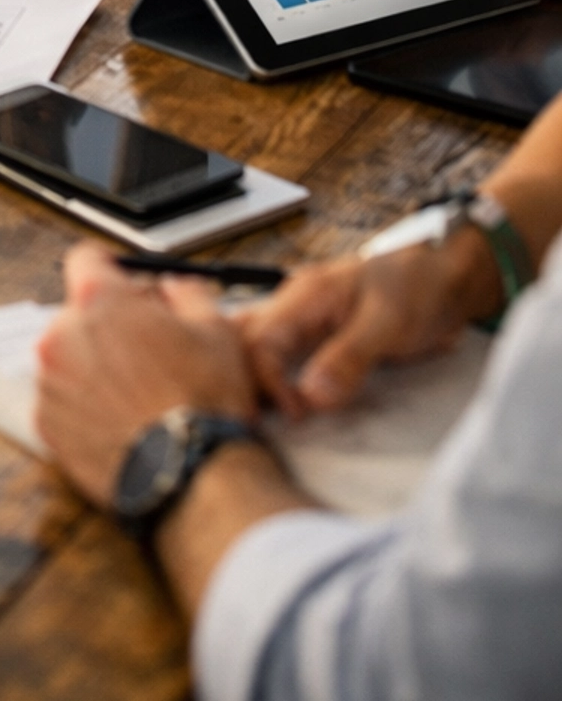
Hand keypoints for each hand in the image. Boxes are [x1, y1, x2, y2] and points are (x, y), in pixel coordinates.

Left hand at [35, 244, 255, 506]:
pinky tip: (120, 421)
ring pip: (68, 358)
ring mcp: (49, 382)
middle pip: (77, 313)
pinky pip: (61, 401)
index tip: (122, 284)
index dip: (108, 269)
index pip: (85, 259)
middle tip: (143, 350)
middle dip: (106, 325)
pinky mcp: (46, 425)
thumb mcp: (215, 327)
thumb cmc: (205, 400)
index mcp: (98, 301)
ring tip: (136, 395)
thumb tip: (172, 286)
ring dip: (93, 366)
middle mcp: (62, 335)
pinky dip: (83, 406)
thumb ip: (185, 292)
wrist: (193, 475)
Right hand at [241, 243, 483, 419]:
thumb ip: (348, 356)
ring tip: (266, 416)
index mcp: (305, 295)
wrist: (450, 277)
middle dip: (249, 383)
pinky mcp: (322, 338)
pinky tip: (283, 401)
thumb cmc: (421, 286)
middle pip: (248, 345)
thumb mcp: (388, 322)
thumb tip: (312, 396)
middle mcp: (297, 307)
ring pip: (260, 349)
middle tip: (266, 423)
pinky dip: (278, 380)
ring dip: (259, 382)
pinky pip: (285, 357)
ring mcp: (307, 321)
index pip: (261, 342)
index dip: (270, 383)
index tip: (296, 417)